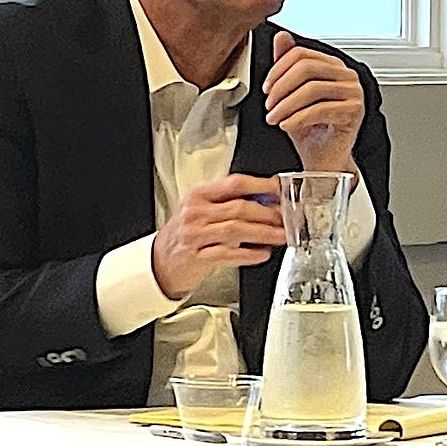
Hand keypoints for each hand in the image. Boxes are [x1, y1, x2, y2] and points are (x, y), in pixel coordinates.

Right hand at [151, 174, 284, 299]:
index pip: (235, 184)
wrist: (159, 261)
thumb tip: (269, 201)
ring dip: (265, 233)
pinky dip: (249, 254)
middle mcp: (196, 213)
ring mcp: (195, 235)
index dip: (262, 185)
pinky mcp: (197, 258)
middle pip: (240, 207)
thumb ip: (230, 203)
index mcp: (199, 195)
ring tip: (282, 236)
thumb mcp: (203, 211)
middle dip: (269, 213)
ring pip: (237, 230)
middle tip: (287, 218)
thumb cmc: (187, 234)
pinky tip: (263, 253)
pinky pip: (229, 254)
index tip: (281, 189)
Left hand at [263, 30, 363, 172]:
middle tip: (269, 104)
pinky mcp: (354, 112)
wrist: (323, 158)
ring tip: (274, 117)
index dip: (278, 69)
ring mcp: (354, 93)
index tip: (266, 88)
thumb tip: (282, 37)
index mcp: (333, 66)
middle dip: (281, 87)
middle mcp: (347, 76)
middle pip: (307, 68)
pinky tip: (286, 125)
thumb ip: (287, 66)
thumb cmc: (309, 129)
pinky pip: (320, 109)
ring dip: (286, 105)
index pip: (301, 54)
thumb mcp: (291, 94)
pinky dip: (297, 118)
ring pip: (312, 89)